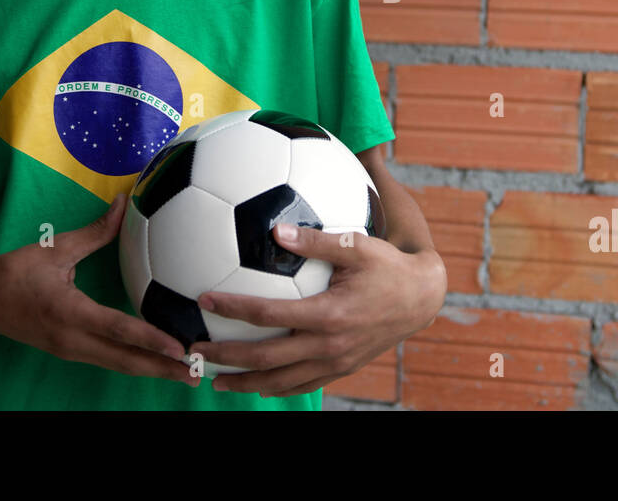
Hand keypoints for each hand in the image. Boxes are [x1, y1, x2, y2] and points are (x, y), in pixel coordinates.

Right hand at [0, 193, 197, 386]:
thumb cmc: (14, 272)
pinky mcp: (70, 352)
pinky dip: (135, 364)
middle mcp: (72, 339)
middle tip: (199, 374)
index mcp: (69, 313)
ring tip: (186, 374)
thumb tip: (122, 203)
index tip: (179, 348)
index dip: (150, 340)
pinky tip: (156, 363)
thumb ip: (94, 232)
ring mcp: (70, 350)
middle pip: (125, 360)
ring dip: (153, 371)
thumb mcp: (53, 248)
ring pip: (118, 365)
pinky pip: (108, 360)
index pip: (118, 329)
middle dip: (163, 369)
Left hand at [188, 223, 446, 396]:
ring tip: (215, 380)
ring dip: (245, 382)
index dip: (234, 308)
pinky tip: (257, 384)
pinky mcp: (341, 369)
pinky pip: (302, 386)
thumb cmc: (388, 266)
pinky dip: (275, 388)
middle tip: (194, 351)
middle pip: (266, 359)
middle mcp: (328, 345)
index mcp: (328, 314)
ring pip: (281, 382)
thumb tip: (277, 229)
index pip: (269, 316)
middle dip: (227, 357)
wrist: (422, 298)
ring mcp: (335, 362)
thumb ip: (315, 241)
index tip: (205, 299)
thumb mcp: (356, 246)